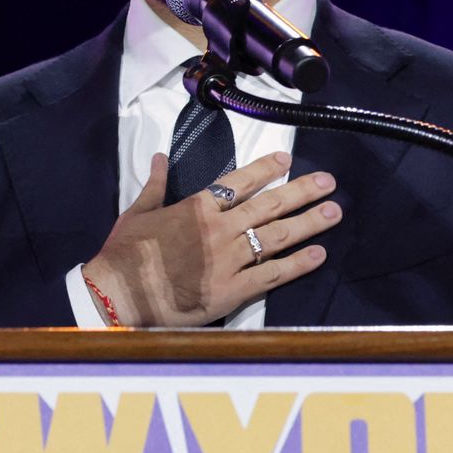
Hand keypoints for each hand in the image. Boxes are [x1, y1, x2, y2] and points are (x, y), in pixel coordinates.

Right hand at [84, 151, 339, 326]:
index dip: (266, 168)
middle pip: (269, 205)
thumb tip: (158, 157)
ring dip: (308, 222)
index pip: (239, 182)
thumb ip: (155, 184)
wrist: (118, 295)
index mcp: (196, 207)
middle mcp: (218, 229)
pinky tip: (318, 255)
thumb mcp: (136, 212)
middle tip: (328, 182)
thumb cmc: (125, 254)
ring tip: (334, 212)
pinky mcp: (231, 291)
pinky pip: (271, 275)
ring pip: (276, 237)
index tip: (288, 159)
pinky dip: (297, 264)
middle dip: (302, 191)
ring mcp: (227, 260)